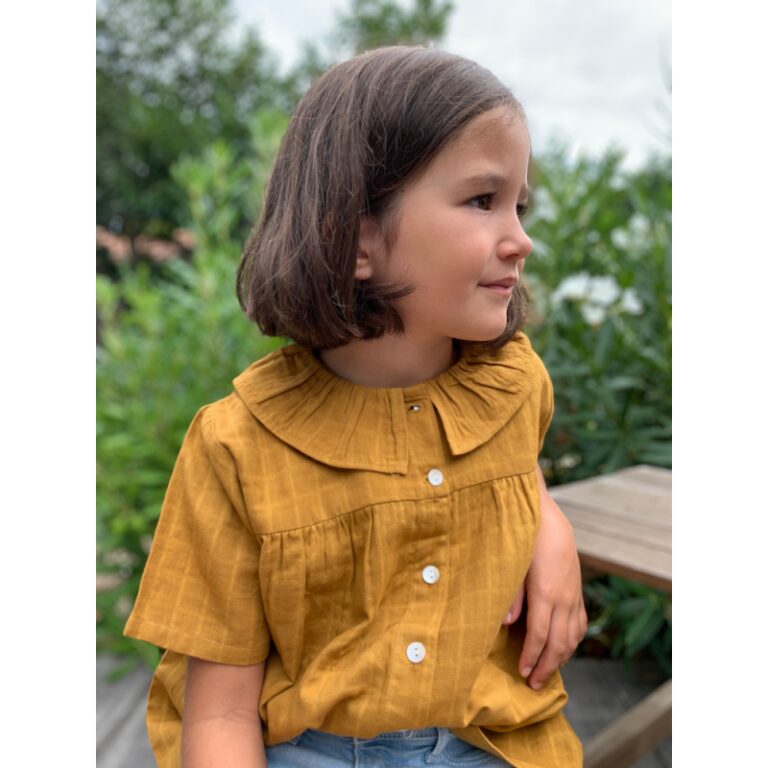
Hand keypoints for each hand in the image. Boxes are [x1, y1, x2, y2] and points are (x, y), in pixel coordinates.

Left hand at [502, 467, 587, 689]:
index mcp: (545, 592)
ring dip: (561, 657)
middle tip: (534, 685)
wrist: (544, 515)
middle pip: (558, 643)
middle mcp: (563, 597)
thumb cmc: (521, 538)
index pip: (538, 636)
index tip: (523, 674)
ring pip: (573, 636)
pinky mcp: (577, 588)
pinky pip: (580, 622)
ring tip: (547, 672)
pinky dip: (573, 640)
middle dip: (546, 666)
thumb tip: (505, 625)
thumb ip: (510, 595)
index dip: (531, 658)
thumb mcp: (511, 564)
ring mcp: (573, 593)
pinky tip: (563, 647)